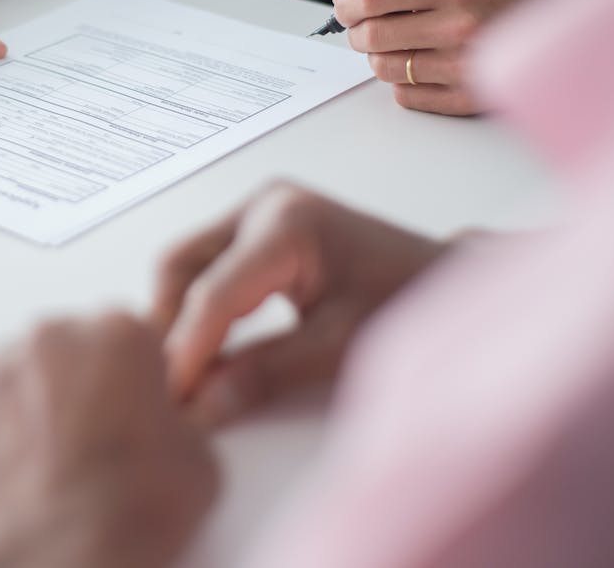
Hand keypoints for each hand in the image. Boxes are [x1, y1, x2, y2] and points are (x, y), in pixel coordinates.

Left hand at [0, 314, 217, 567]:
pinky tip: (7, 453)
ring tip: (51, 454)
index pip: (130, 333)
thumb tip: (176, 421)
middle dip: (83, 379)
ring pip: (18, 366)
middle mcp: (55, 336)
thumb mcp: (201, 458)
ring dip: (33, 396)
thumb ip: (184, 416)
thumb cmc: (131, 514)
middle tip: (97, 436)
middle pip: (71, 342)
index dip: (136, 374)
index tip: (139, 405)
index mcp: (120, 332)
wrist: (67, 561)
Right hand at [153, 182, 445, 426]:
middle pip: (180, 265)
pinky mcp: (259, 227)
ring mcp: (259, 210)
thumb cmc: (407, 302)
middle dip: (168, 326)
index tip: (168, 401)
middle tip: (167, 387)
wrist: (445, 279)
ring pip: (187, 264)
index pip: (212, 293)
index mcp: (287, 224)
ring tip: (184, 374)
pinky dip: (200, 307)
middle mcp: (264, 204)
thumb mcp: (339, 346)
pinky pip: (208, 264)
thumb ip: (264, 374)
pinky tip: (206, 350)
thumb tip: (200, 408)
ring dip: (179, 317)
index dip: (184, 351)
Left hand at [332, 0, 527, 115]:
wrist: (557, 27)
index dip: (346, 4)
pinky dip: (405, 81)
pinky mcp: (467, 98)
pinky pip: (405, 96)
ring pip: (384, 69)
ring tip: (402, 43)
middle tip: (366, 28)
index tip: (344, 7)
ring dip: (381, 56)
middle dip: (358, 33)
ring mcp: (464, 66)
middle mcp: (459, 24)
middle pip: (371, 37)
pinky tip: (425, 65)